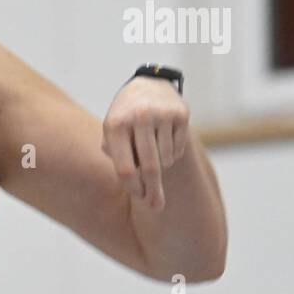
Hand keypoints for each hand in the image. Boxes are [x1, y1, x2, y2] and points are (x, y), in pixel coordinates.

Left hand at [101, 77, 189, 210]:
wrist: (147, 86)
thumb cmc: (125, 119)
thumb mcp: (112, 133)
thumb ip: (116, 157)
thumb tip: (137, 187)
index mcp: (115, 125)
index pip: (126, 168)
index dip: (133, 187)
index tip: (140, 198)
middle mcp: (139, 117)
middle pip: (150, 168)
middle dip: (154, 191)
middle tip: (157, 206)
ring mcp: (162, 114)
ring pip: (166, 160)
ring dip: (162, 166)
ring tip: (153, 153)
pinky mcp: (181, 114)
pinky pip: (178, 149)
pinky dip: (172, 154)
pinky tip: (164, 141)